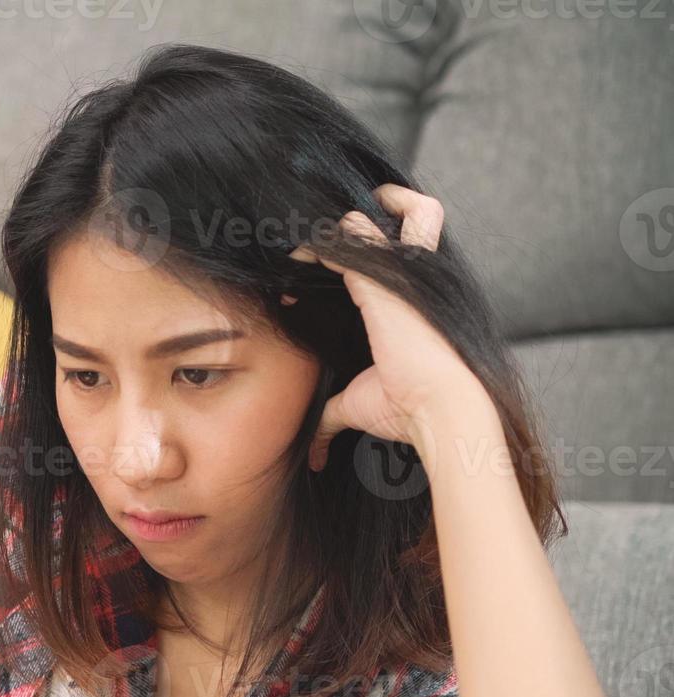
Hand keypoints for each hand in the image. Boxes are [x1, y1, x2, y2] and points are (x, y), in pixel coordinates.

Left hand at [288, 184, 491, 470]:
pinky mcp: (382, 277)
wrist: (440, 406)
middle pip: (413, 215)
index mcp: (407, 303)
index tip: (300, 282)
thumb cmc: (409, 408)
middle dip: (377, 211)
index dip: (345, 260)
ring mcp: (399, 274)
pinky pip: (349, 235)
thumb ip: (335, 412)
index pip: (383, 259)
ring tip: (309, 234)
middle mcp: (410, 280)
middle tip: (324, 238)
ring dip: (347, 217)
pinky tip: (295, 256)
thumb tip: (318, 446)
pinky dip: (319, 240)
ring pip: (386, 212)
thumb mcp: (361, 405)